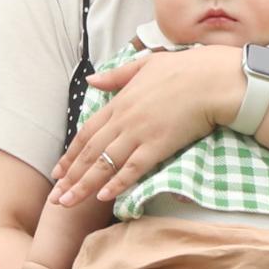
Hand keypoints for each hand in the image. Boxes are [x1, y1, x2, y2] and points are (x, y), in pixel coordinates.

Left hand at [51, 44, 242, 208]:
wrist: (213, 79)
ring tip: (66, 203)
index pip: (87, 133)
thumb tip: (91, 81)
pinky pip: (133, 169)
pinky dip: (117, 183)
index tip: (58, 172)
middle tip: (54, 198)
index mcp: (120, 102)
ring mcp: (139, 133)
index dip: (70, 155)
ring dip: (83, 186)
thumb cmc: (186, 69)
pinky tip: (103, 197)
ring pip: (104, 164)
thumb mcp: (145, 65)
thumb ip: (116, 76)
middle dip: (69, 177)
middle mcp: (124, 120)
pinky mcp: (158, 145)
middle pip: (89, 153)